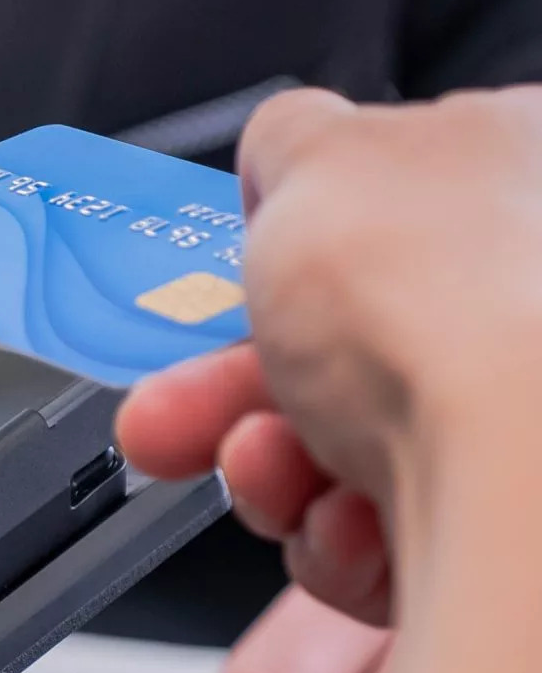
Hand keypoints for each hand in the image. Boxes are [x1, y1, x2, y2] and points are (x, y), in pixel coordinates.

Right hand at [118, 85, 541, 623]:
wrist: (528, 482)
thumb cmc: (446, 300)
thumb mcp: (318, 155)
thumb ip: (288, 137)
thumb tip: (285, 151)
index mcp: (530, 168)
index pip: (399, 203)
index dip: (292, 248)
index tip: (220, 288)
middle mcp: (540, 294)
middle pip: (356, 340)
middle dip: (238, 387)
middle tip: (169, 413)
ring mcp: (534, 416)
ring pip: (363, 444)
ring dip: (276, 462)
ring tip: (263, 464)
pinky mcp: (520, 524)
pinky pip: (402, 529)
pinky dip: (345, 534)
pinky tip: (344, 520)